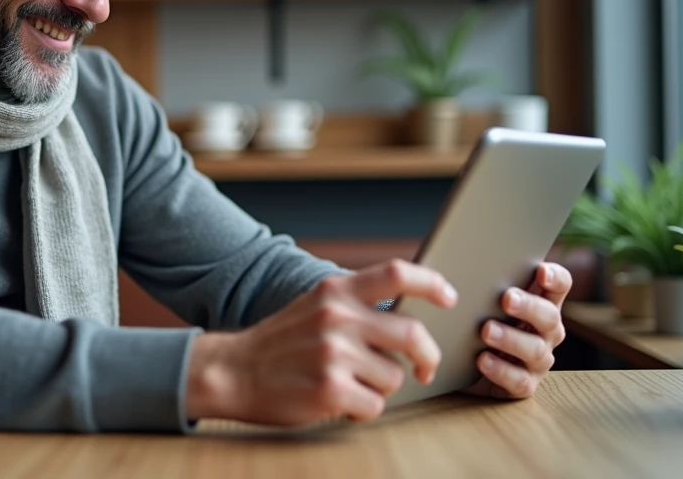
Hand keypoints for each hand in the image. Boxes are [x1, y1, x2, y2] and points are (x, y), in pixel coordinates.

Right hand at [185, 259, 457, 426]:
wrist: (233, 371)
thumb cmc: (282, 343)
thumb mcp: (316, 305)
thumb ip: (356, 304)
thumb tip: (410, 315)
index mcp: (336, 290)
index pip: (397, 273)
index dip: (432, 283)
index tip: (449, 296)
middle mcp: (337, 316)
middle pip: (413, 334)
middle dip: (427, 357)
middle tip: (424, 368)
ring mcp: (334, 353)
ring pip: (395, 376)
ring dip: (381, 387)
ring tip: (351, 384)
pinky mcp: (331, 388)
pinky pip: (375, 405)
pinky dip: (362, 409)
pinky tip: (340, 402)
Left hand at [463, 262, 570, 399]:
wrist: (457, 361)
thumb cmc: (471, 320)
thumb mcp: (476, 298)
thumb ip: (480, 281)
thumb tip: (461, 255)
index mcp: (539, 303)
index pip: (559, 286)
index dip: (555, 278)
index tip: (541, 270)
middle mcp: (546, 331)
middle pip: (550, 316)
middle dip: (529, 306)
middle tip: (506, 298)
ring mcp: (538, 359)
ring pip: (536, 349)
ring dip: (512, 338)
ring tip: (487, 330)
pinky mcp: (524, 384)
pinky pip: (521, 381)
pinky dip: (502, 370)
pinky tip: (483, 360)